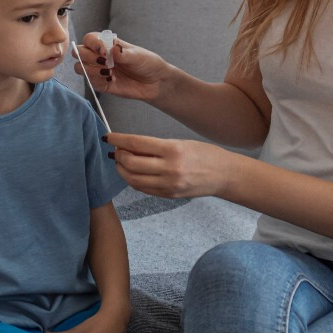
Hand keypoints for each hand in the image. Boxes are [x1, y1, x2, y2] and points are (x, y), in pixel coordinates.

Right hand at [75, 33, 172, 102]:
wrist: (155, 82)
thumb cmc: (147, 63)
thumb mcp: (138, 55)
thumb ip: (123, 53)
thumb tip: (113, 49)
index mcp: (107, 44)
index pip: (89, 39)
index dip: (93, 44)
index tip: (104, 52)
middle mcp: (100, 56)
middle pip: (79, 52)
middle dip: (89, 57)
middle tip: (106, 63)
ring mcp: (99, 70)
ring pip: (79, 68)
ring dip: (91, 70)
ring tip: (109, 72)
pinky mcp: (101, 84)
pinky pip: (90, 82)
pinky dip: (98, 81)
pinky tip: (112, 80)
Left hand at [106, 132, 239, 199]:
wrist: (223, 175)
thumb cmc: (204, 154)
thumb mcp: (180, 143)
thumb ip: (154, 146)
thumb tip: (128, 145)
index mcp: (172, 149)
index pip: (136, 143)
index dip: (118, 140)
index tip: (108, 137)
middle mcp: (169, 168)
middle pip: (130, 162)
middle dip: (118, 155)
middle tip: (116, 150)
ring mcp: (168, 184)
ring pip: (133, 179)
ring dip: (122, 169)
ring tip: (121, 162)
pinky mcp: (168, 195)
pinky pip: (143, 188)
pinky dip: (133, 180)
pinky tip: (132, 173)